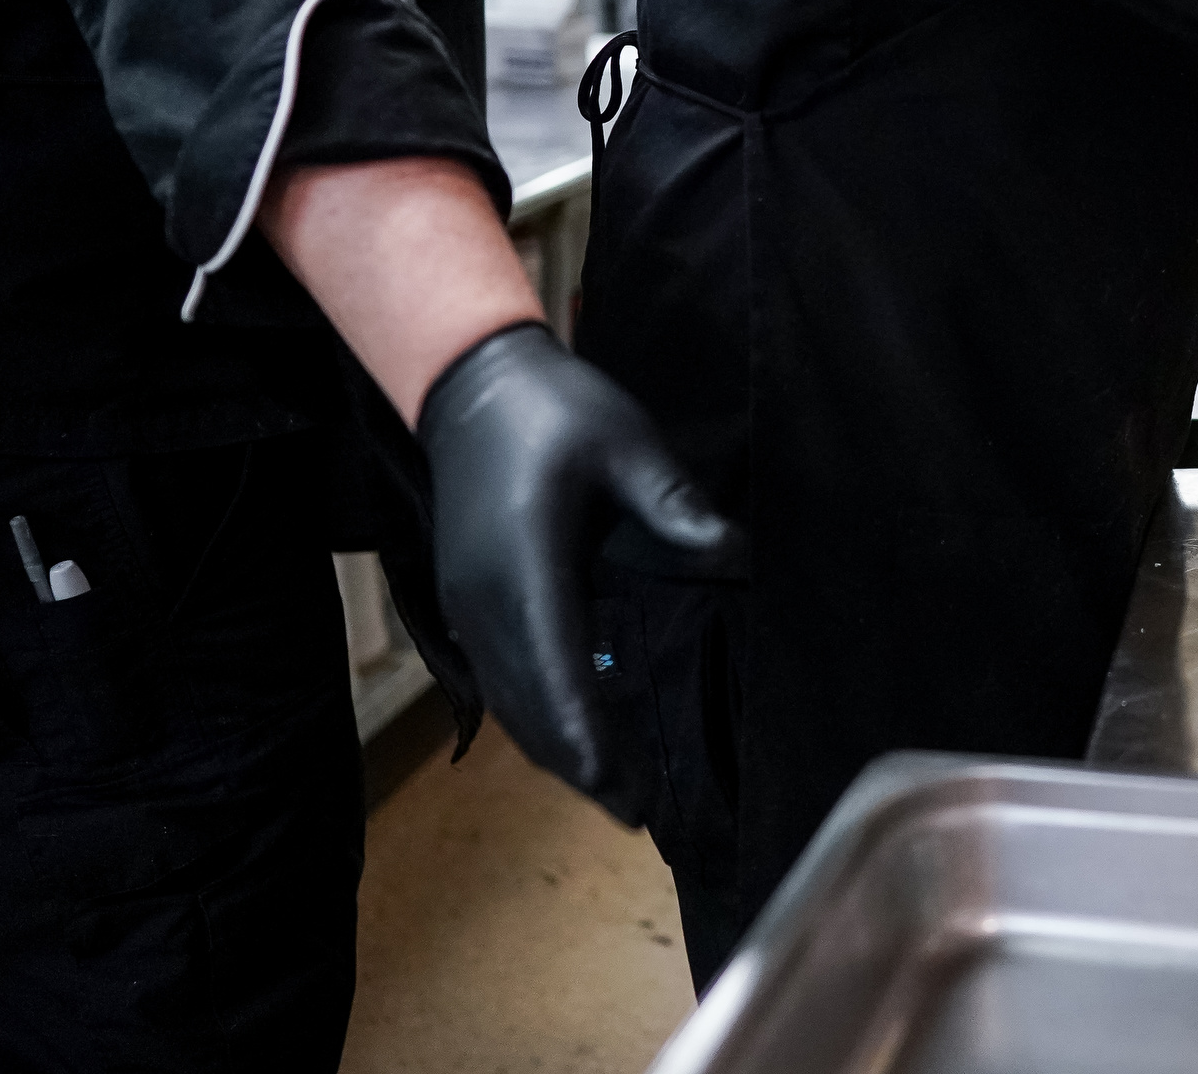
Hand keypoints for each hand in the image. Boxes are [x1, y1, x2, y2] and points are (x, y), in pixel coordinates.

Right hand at [418, 323, 740, 804]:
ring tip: (608, 788)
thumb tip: (732, 554)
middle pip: (529, 705)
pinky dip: (533, 715)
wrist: (469, 383)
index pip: (558, 672)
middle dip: (579, 764)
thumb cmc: (556, 408)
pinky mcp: (466, 596)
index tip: (621, 794)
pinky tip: (569, 732)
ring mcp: (468, 602)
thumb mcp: (626, 443)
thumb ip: (674, 504)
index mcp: (528, 565)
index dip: (589, 739)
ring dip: (554, 747)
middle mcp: (487, 599)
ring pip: (508, 700)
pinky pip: (497, 676)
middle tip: (635, 813)